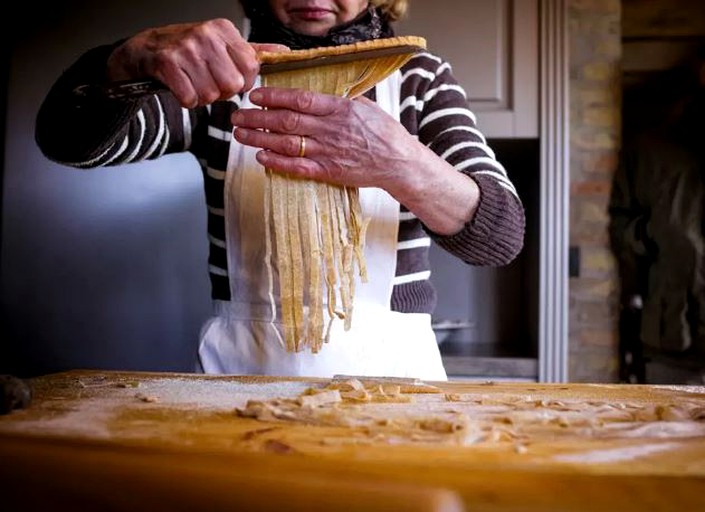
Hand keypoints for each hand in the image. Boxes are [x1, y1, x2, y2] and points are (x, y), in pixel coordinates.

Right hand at [107, 19, 287, 107]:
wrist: (145, 50)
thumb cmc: (187, 51)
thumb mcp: (222, 45)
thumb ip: (252, 52)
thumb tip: (284, 51)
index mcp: (223, 29)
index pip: (251, 67)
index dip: (241, 82)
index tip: (229, 78)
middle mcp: (206, 35)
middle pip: (231, 85)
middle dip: (220, 92)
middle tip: (207, 82)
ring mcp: (186, 48)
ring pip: (210, 95)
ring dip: (201, 97)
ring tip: (192, 82)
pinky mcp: (167, 63)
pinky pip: (190, 98)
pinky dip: (186, 100)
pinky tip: (180, 87)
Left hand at [231, 87, 421, 191]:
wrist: (398, 163)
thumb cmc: (384, 132)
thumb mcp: (364, 106)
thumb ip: (338, 100)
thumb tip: (317, 92)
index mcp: (339, 109)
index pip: (300, 100)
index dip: (274, 97)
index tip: (255, 95)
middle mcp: (330, 129)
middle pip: (286, 121)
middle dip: (257, 118)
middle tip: (237, 115)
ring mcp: (327, 152)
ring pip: (286, 143)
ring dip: (259, 139)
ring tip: (240, 134)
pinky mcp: (328, 171)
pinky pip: (297, 166)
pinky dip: (277, 162)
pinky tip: (261, 156)